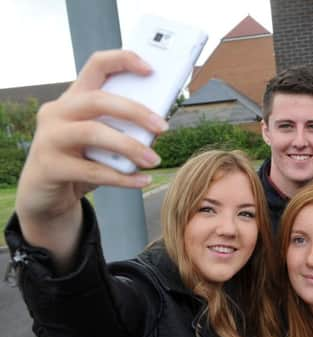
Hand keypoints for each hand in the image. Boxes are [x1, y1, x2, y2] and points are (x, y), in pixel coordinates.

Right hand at [14, 50, 167, 269]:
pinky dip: (123, 178)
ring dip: (130, 147)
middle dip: (135, 112)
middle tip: (163, 127)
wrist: (46, 195)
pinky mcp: (49, 166)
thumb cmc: (81, 161)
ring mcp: (49, 138)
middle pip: (98, 100)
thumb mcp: (102, 142)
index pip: (96, 65)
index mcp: (74, 98)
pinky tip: (143, 180)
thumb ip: (122, 130)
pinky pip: (93, 171)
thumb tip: (157, 127)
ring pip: (93, 133)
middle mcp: (57, 111)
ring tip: (154, 160)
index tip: (151, 70)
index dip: (123, 61)